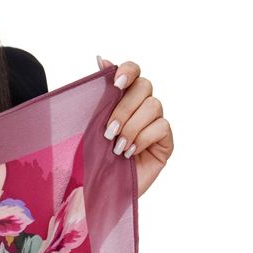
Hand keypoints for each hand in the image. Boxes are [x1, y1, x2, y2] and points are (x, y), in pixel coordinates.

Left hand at [96, 57, 172, 198]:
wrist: (93, 194)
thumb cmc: (88, 160)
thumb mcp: (87, 124)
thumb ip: (97, 93)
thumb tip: (101, 59)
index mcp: (122, 99)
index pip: (133, 71)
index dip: (128, 71)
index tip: (115, 83)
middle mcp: (140, 108)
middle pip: (145, 86)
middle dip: (124, 107)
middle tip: (107, 131)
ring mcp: (154, 125)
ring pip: (154, 106)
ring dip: (132, 126)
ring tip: (116, 147)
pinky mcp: (165, 143)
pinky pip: (162, 127)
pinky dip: (144, 138)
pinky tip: (129, 153)